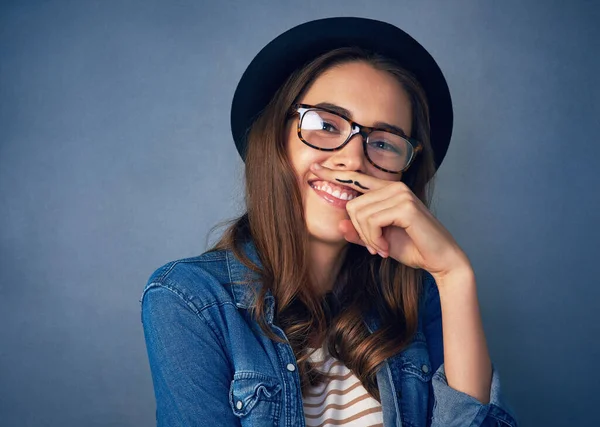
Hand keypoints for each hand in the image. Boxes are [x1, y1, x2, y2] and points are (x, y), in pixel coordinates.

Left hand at [309, 163, 471, 279]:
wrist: (441, 260)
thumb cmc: (413, 248)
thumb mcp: (379, 241)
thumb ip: (360, 232)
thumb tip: (339, 224)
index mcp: (387, 190)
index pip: (356, 179)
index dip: (333, 175)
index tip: (313, 169)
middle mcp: (394, 186)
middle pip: (352, 205)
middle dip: (359, 232)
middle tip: (376, 247)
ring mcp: (400, 194)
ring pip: (359, 214)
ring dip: (368, 239)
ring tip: (383, 249)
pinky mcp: (405, 206)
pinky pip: (372, 222)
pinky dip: (375, 240)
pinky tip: (387, 249)